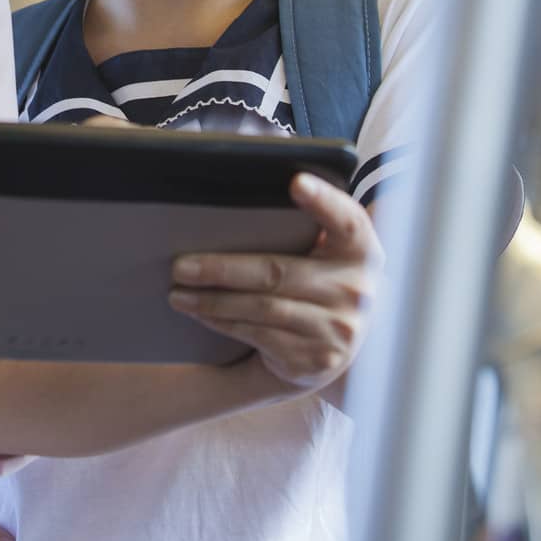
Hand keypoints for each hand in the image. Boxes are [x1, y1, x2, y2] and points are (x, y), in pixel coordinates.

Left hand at [169, 172, 383, 393]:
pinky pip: (259, 334)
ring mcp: (339, 329)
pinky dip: (225, 322)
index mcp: (361, 251)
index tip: (296, 182)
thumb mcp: (325, 254)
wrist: (336, 345)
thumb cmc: (318, 281)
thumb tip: (234, 203)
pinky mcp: (317, 358)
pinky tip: (201, 314)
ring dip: (213, 301)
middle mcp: (357, 290)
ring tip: (178, 293)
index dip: (324, 200)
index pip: (348, 220)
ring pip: (262, 308)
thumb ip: (302, 229)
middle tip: (181, 266)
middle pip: (278, 271)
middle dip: (222, 269)